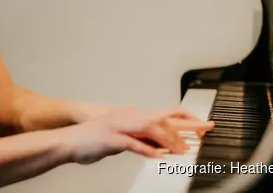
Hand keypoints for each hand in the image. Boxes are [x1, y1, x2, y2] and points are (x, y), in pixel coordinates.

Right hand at [61, 107, 213, 163]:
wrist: (69, 140)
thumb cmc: (94, 139)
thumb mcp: (123, 137)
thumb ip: (142, 139)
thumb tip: (161, 147)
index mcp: (133, 116)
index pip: (164, 115)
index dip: (185, 120)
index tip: (203, 126)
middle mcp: (128, 117)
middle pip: (161, 119)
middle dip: (184, 127)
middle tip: (202, 134)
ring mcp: (119, 126)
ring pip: (149, 127)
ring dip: (168, 139)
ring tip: (182, 150)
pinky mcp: (110, 138)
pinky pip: (131, 143)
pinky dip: (146, 149)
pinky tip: (157, 156)